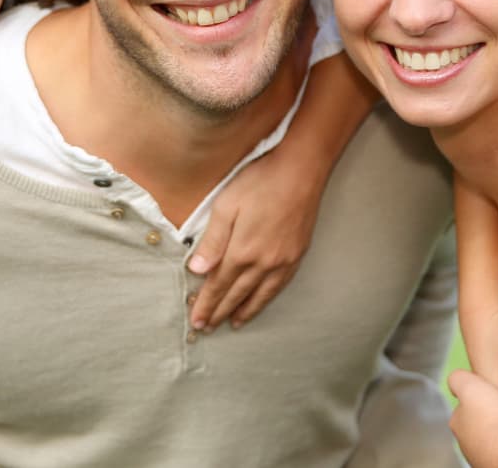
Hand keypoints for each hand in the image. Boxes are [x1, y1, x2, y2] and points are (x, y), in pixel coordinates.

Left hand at [185, 149, 325, 329]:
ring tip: (233, 323)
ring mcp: (283, 261)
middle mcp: (263, 262)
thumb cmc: (260, 182)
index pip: (219, 285)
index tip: (196, 320)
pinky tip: (261, 301)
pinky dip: (267, 299)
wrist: (301, 171)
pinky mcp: (296, 254)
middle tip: (207, 327)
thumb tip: (196, 270)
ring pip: (260, 295)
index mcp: (242, 251)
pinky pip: (279, 286)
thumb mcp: (227, 205)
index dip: (206, 304)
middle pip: (237, 294)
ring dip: (244, 311)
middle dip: (220, 312)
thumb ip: (212, 240)